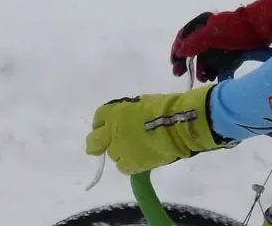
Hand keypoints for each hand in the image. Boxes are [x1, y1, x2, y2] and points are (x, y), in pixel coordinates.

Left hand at [85, 86, 226, 174]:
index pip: (99, 117)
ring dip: (120, 153)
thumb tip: (128, 120)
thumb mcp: (141, 103)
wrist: (177, 125)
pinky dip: (129, 164)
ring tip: (134, 151)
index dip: (101, 123)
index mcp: (114, 112)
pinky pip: (124, 167)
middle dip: (97, 143)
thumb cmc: (164, 108)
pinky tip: (138, 161)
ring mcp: (120, 149)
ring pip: (113, 155)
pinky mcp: (131, 164)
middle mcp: (112, 131)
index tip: (104, 126)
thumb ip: (128, 112)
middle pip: (95, 141)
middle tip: (99, 147)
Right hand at [170, 0, 271, 80]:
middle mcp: (209, 32)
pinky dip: (214, 70)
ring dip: (201, 69)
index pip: (183, 37)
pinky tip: (213, 78)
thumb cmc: (237, 30)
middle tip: (180, 75)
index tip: (175, 65)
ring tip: (203, 79)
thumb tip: (179, 51)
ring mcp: (220, 42)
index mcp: (202, 24)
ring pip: (205, 58)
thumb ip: (194, 43)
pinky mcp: (231, 50)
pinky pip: (217, 62)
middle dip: (187, 63)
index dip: (177, 51)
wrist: (263, 29)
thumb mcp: (212, 36)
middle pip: (193, 49)